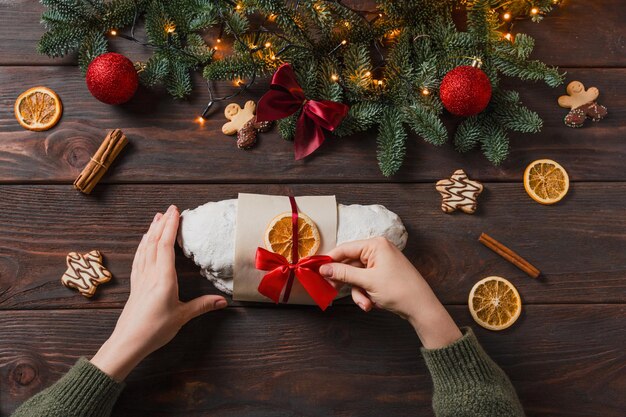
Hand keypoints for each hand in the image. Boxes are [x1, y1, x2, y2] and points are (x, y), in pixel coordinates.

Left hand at [91, 205, 227, 380]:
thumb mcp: (182, 317)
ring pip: (145, 249)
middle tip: (169, 209)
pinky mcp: (135, 285)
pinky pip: (139, 259)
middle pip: (154, 242)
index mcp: (163, 278)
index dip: (170, 226)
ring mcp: (140, 279)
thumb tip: (222, 301)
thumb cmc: (154, 330)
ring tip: (156, 219)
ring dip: (151, 232)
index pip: (166, 245)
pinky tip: (143, 243)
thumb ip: (202, 306)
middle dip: (162, 224)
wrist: (127, 343)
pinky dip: (142, 246)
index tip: (176, 212)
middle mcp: (150, 274)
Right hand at [319, 237, 461, 348]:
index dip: (330, 260)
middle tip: (334, 290)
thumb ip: (343, 273)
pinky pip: (365, 282)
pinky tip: (371, 304)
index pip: (345, 248)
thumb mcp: (367, 281)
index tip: (316, 270)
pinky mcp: (382, 275)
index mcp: (375, 245)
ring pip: (356, 276)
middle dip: (347, 282)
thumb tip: (323, 268)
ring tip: (365, 304)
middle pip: (349, 264)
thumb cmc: (399, 290)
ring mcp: (380, 263)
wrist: (421, 308)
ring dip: (358, 292)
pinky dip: (365, 294)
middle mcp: (378, 251)